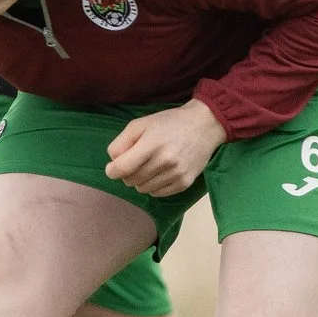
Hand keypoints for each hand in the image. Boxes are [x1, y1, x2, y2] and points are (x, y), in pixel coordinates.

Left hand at [104, 100, 227, 196]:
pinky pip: (157, 193)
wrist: (204, 125)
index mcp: (152, 144)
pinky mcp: (185, 183)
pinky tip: (160, 172)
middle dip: (128, 173)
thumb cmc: (169, 122)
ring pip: (143, 189)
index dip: (112, 170)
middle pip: (131, 180)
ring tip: (150, 164)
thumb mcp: (141, 123)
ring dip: (141, 180)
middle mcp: (165, 161)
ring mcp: (176, 174)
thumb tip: (113, 163)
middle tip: (136, 160)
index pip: (122, 168)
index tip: (112, 168)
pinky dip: (153, 185)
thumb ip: (122, 142)